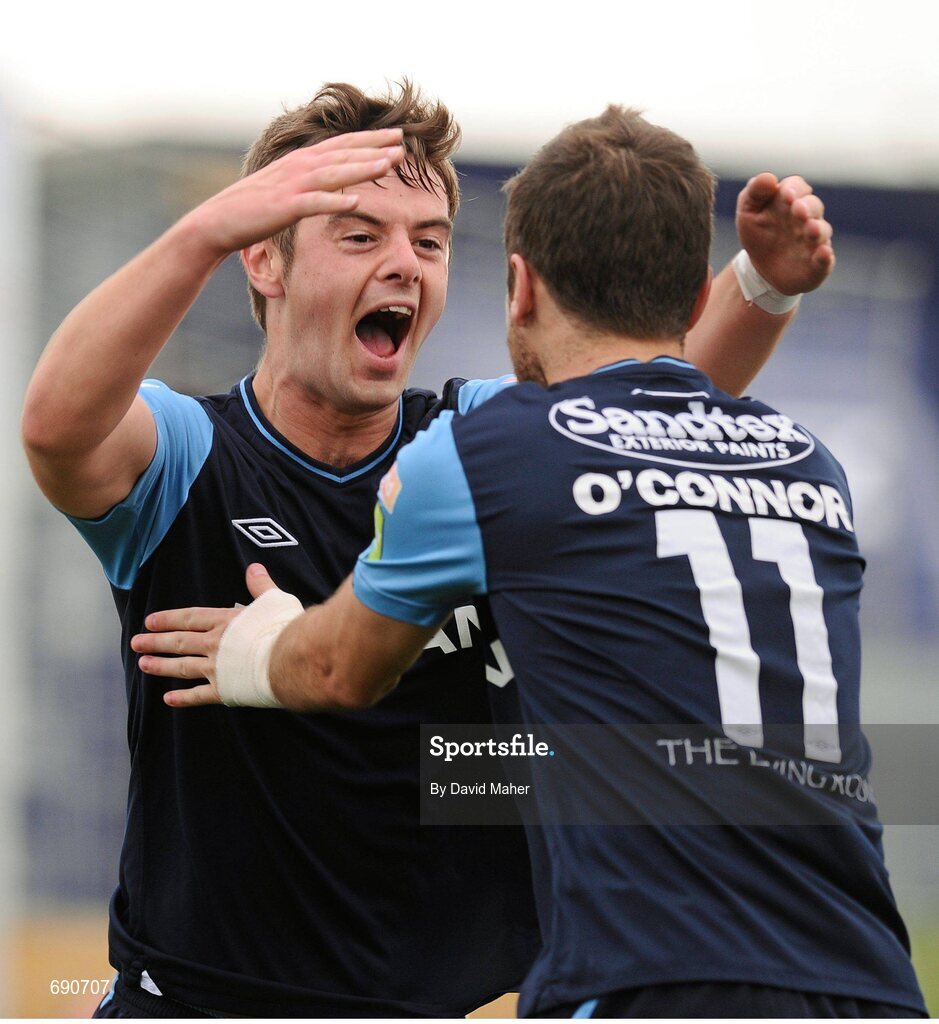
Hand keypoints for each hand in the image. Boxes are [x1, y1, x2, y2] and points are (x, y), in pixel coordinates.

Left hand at [132, 563, 279, 707]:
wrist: (291, 659)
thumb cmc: (285, 628)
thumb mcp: (275, 600)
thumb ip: (261, 585)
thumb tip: (254, 568)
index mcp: (226, 621)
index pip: (190, 618)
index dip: (168, 619)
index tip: (150, 621)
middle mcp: (215, 643)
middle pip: (179, 641)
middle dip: (155, 642)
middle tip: (136, 642)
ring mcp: (216, 668)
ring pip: (181, 667)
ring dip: (160, 666)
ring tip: (143, 664)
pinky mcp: (224, 690)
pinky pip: (198, 695)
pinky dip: (182, 698)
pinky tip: (168, 698)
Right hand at [184, 128, 405, 258]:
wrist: (217, 222)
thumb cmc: (252, 210)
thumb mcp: (285, 189)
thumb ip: (308, 182)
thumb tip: (334, 186)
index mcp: (301, 162)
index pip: (342, 146)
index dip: (370, 140)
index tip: (396, 137)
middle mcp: (299, 167)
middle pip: (344, 154)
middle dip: (375, 148)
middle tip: (403, 144)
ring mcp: (292, 186)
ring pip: (334, 173)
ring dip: (363, 167)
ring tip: (389, 164)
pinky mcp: (283, 208)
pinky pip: (313, 204)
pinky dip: (334, 201)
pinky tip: (355, 202)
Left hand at [735, 173, 834, 295]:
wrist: (760, 269)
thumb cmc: (757, 233)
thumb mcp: (748, 212)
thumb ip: (755, 192)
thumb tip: (768, 178)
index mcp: (790, 201)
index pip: (797, 187)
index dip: (794, 189)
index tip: (786, 194)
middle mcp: (807, 218)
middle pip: (814, 206)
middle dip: (808, 207)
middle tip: (798, 209)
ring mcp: (814, 241)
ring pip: (822, 231)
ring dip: (818, 230)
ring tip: (810, 229)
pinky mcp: (817, 264)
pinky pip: (825, 260)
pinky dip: (825, 257)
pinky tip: (822, 253)